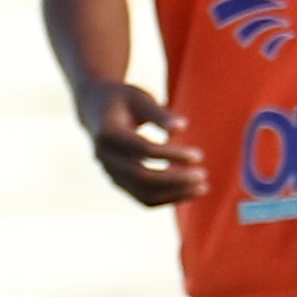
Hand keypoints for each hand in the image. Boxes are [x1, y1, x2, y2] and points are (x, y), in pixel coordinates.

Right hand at [87, 81, 204, 208]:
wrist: (94, 108)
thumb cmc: (122, 99)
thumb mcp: (139, 98)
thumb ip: (159, 114)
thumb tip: (182, 127)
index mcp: (107, 133)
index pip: (143, 150)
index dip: (172, 155)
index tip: (198, 156)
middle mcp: (105, 157)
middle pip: (142, 178)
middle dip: (175, 180)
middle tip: (203, 176)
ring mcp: (109, 173)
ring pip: (143, 194)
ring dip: (174, 195)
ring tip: (202, 188)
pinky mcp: (118, 182)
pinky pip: (143, 197)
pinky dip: (167, 197)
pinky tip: (189, 191)